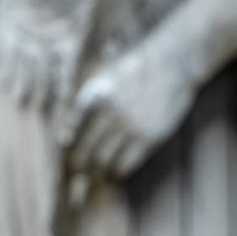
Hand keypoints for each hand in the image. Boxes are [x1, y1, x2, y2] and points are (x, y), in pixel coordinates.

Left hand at [63, 32, 205, 177]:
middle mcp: (110, 112)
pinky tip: (115, 172)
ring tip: (97, 173)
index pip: (70, 133)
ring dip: (97, 171)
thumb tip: (63, 140)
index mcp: (93, 98)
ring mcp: (131, 125)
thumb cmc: (132, 73)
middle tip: (79, 171)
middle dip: (79, 165)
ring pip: (103, 161)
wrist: (173, 62)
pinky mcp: (150, 136)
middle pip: (84, 151)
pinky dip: (117, 172)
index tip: (66, 157)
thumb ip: (82, 106)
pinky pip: (125, 164)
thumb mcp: (101, 80)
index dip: (66, 149)